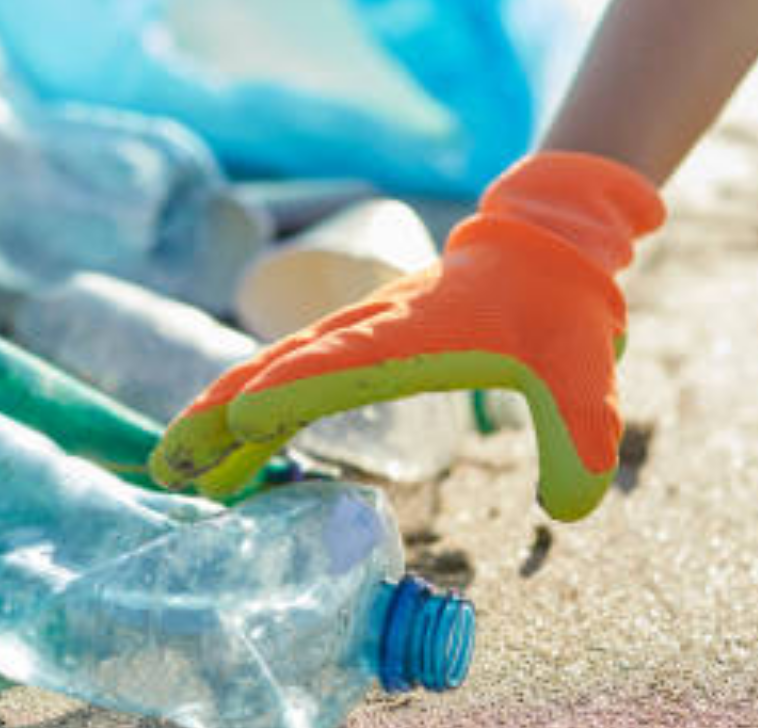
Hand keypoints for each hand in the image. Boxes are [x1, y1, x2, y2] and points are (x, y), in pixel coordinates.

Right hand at [150, 152, 664, 520]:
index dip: (297, 387)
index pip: (350, 360)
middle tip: (172, 460)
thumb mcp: (586, 376)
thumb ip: (581, 441)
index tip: (245, 414)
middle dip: (223, 412)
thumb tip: (568, 508)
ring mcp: (352, 334)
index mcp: (421, 329)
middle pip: (282, 366)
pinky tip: (220, 464)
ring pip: (269, 373)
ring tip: (171, 468)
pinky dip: (245, 418)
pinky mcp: (349, 348)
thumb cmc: (557, 313)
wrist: (538, 250)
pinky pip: (284, 383)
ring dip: (218, 418)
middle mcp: (371, 327)